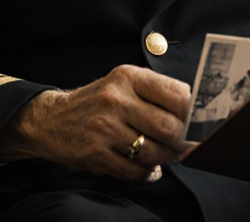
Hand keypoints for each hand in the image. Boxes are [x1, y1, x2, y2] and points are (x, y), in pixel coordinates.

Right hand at [0, 65, 190, 181]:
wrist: (51, 120)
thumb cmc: (98, 102)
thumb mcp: (124, 85)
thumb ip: (157, 94)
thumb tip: (197, 115)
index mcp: (128, 76)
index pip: (176, 94)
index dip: (194, 114)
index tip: (199, 123)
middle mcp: (115, 99)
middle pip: (169, 127)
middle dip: (181, 141)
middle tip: (182, 145)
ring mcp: (104, 127)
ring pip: (154, 152)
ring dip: (164, 159)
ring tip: (162, 156)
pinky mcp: (95, 153)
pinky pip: (135, 171)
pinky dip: (147, 174)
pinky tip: (146, 168)